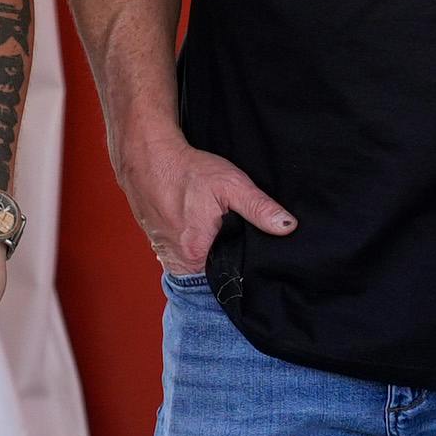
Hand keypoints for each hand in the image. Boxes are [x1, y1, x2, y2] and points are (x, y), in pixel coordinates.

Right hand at [105, 118, 294, 281]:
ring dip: (207, 257)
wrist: (148, 155)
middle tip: (238, 243)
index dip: (240, 272)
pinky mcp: (156, 242)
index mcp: (195, 255)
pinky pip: (180, 255)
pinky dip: (192, 247)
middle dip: (225, 265)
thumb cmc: (189, 170)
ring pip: (193, 266)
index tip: (254, 263)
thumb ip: (260, 209)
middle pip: (208, 276)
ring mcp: (162, 252)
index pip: (224, 280)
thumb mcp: (232, 185)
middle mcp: (175, 260)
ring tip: (220, 237)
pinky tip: (201, 231)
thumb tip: (288, 227)